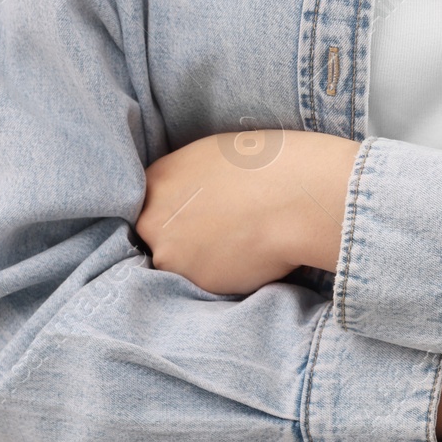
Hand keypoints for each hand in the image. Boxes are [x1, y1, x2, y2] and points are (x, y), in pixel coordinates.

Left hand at [136, 129, 358, 294]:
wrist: (294, 199)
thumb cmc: (262, 166)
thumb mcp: (209, 157)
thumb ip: (184, 182)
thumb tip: (186, 200)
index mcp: (154, 183)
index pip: (147, 206)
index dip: (172, 213)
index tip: (193, 216)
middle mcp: (153, 223)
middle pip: (157, 240)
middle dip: (180, 240)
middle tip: (217, 231)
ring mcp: (174, 259)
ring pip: (180, 266)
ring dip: (200, 262)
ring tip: (236, 243)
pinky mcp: (201, 285)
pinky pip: (207, 283)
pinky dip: (224, 275)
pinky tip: (248, 256)